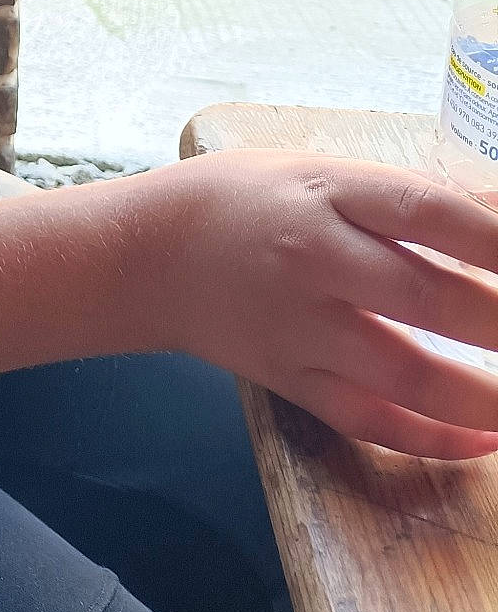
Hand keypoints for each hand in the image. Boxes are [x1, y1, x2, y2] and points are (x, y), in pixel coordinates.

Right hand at [143, 151, 497, 460]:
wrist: (148, 255)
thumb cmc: (244, 199)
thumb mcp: (317, 171)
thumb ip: (404, 197)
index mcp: (325, 193)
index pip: (426, 210)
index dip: (495, 237)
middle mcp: (313, 259)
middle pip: (427, 296)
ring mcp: (301, 327)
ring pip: (405, 373)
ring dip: (484, 396)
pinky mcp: (290, 380)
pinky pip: (369, 421)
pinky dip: (432, 438)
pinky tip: (484, 441)